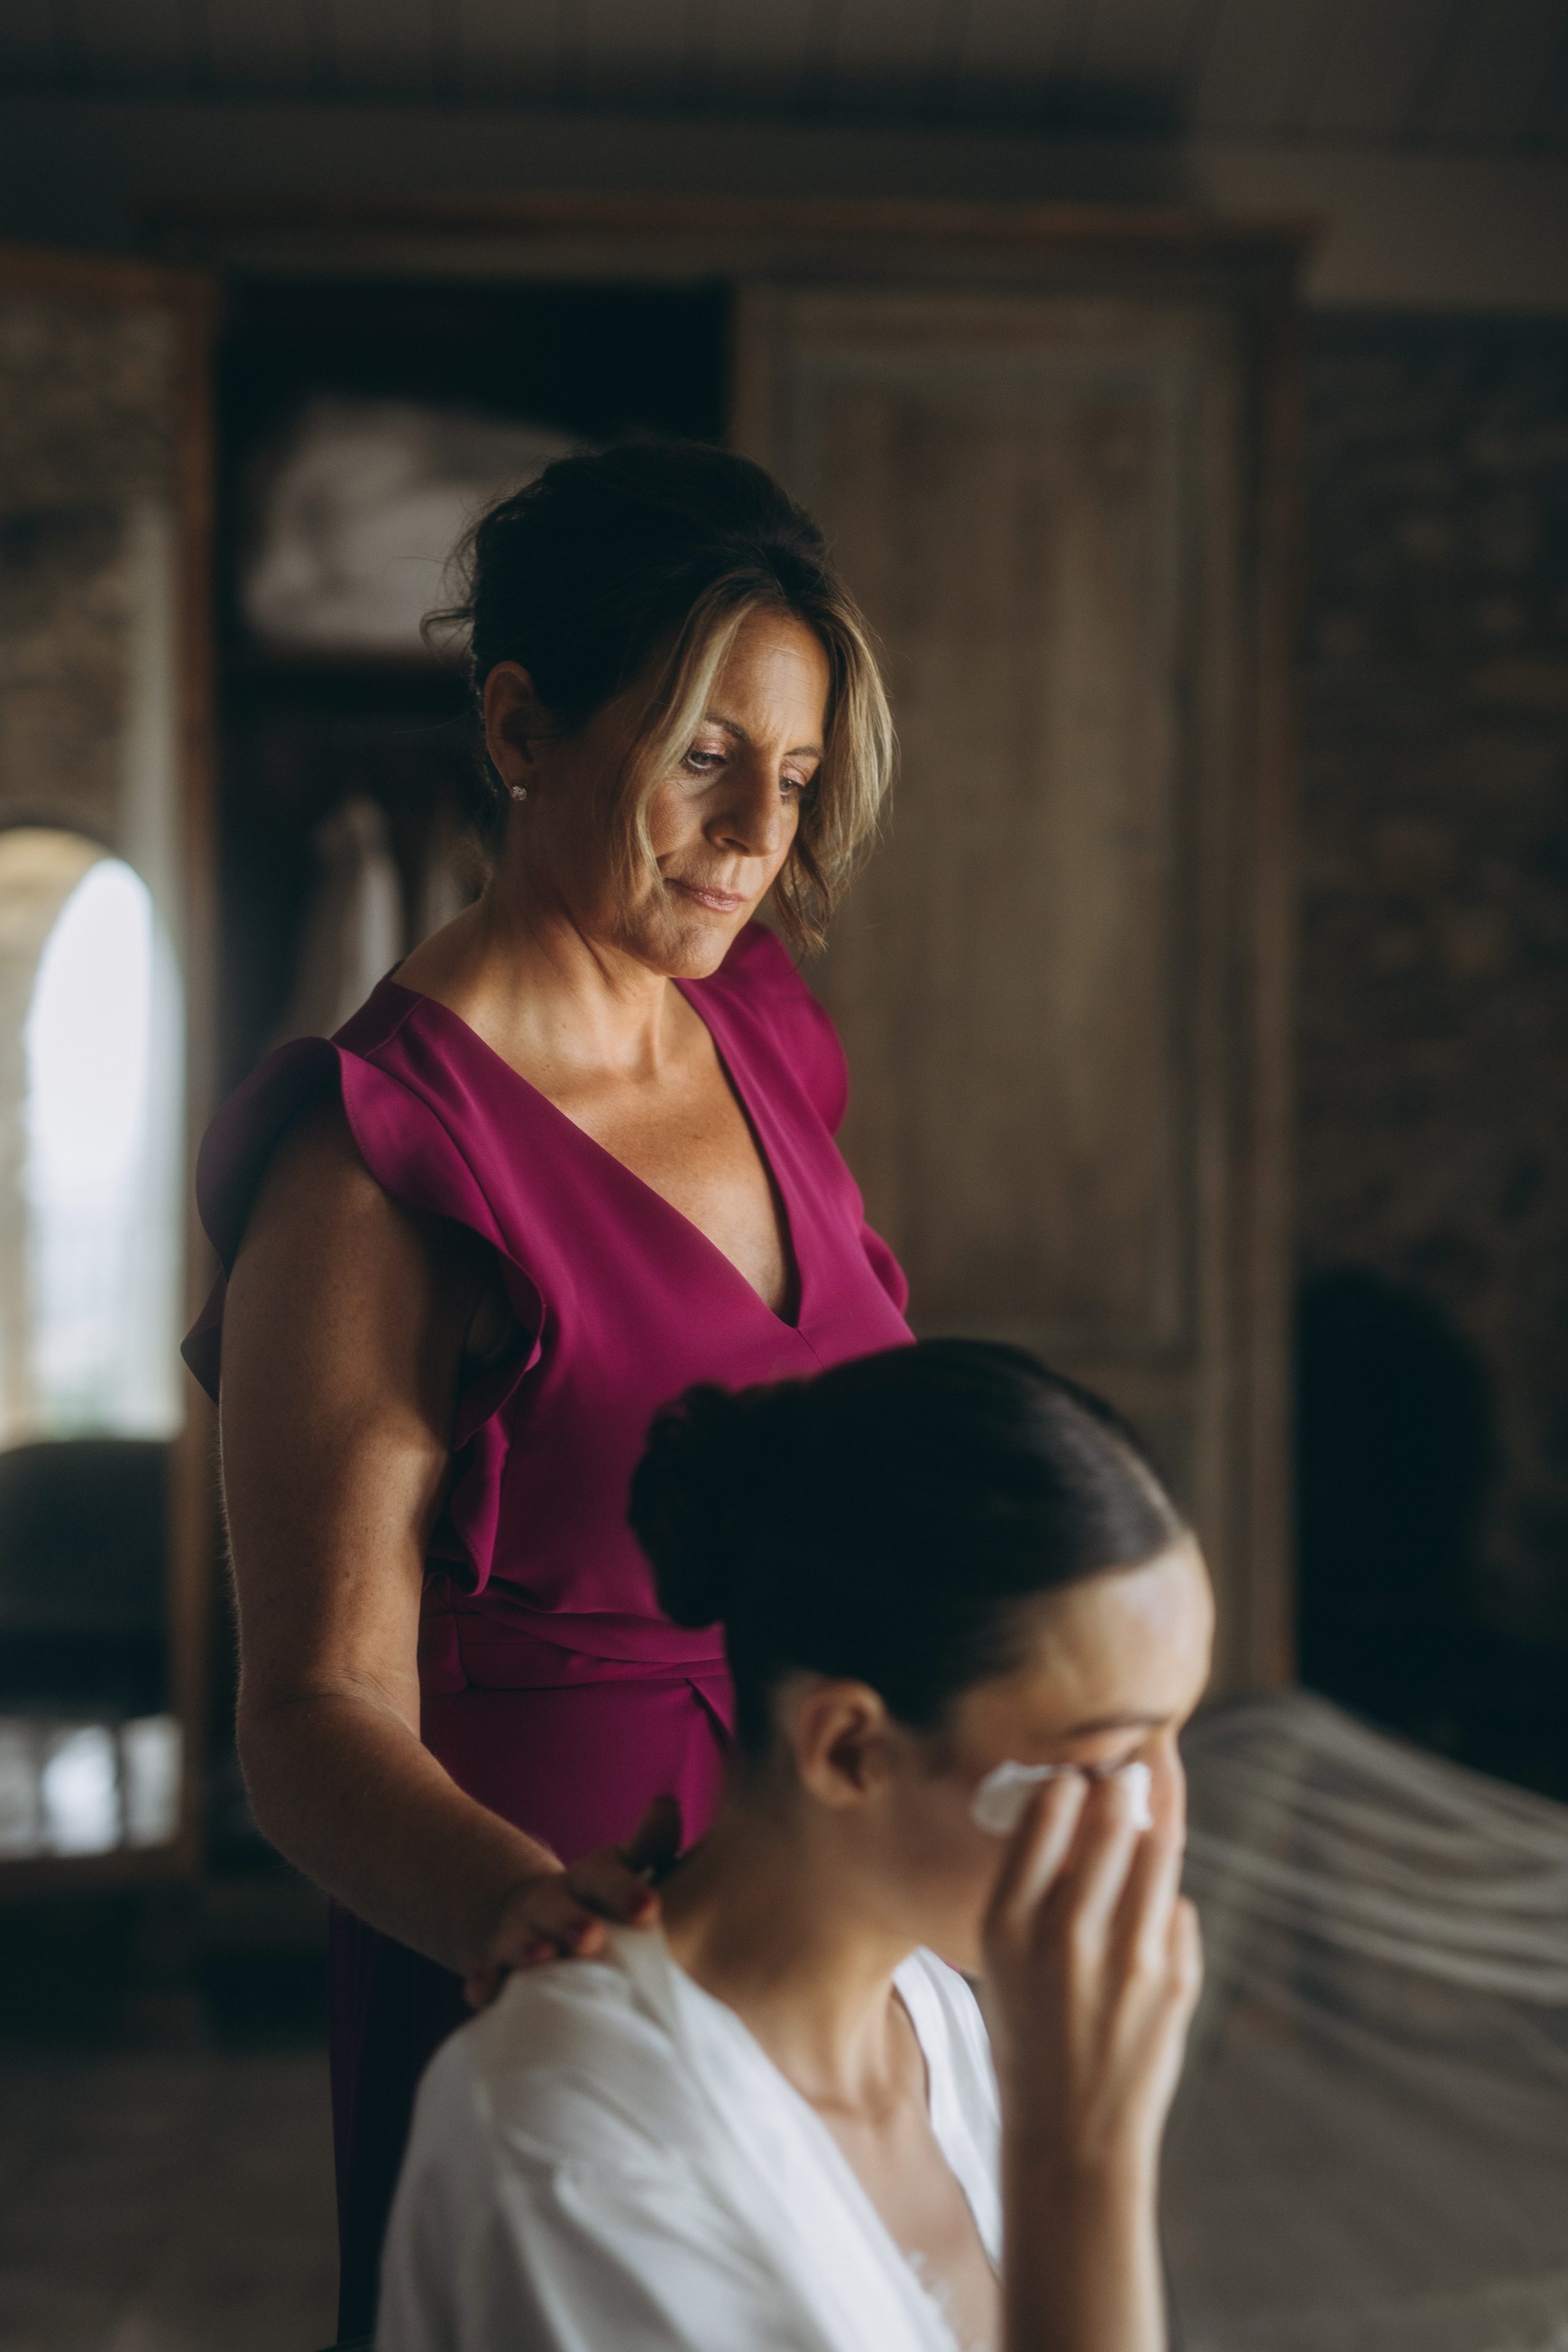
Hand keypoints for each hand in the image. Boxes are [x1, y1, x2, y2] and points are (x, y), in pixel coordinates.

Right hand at [463, 1795, 682, 2009]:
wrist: (533, 1915)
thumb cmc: (598, 1896)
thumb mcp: (620, 1868)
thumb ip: (648, 1843)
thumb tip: (668, 1804)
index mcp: (588, 1880)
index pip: (606, 1878)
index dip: (625, 1891)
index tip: (649, 1910)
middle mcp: (550, 1903)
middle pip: (559, 1909)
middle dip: (573, 1921)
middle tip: (591, 1938)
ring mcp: (519, 1933)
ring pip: (520, 1941)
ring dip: (528, 1949)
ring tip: (542, 1958)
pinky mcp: (496, 1966)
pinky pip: (487, 1977)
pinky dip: (485, 1984)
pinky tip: (484, 1990)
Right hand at [982, 1739, 1201, 2190]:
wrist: (1072, 2137)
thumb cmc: (1028, 2035)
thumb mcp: (999, 1958)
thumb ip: (1032, 1884)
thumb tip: (1074, 1802)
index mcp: (1009, 1924)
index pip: (1046, 1811)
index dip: (1068, 1778)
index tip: (1077, 1769)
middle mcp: (1069, 1935)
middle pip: (1113, 1817)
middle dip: (1125, 1779)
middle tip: (1134, 1755)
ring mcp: (1130, 1959)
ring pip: (1160, 1850)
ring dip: (1157, 1818)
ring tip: (1155, 1793)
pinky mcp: (1176, 1981)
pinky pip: (1177, 1909)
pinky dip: (1165, 1901)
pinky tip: (1149, 1912)